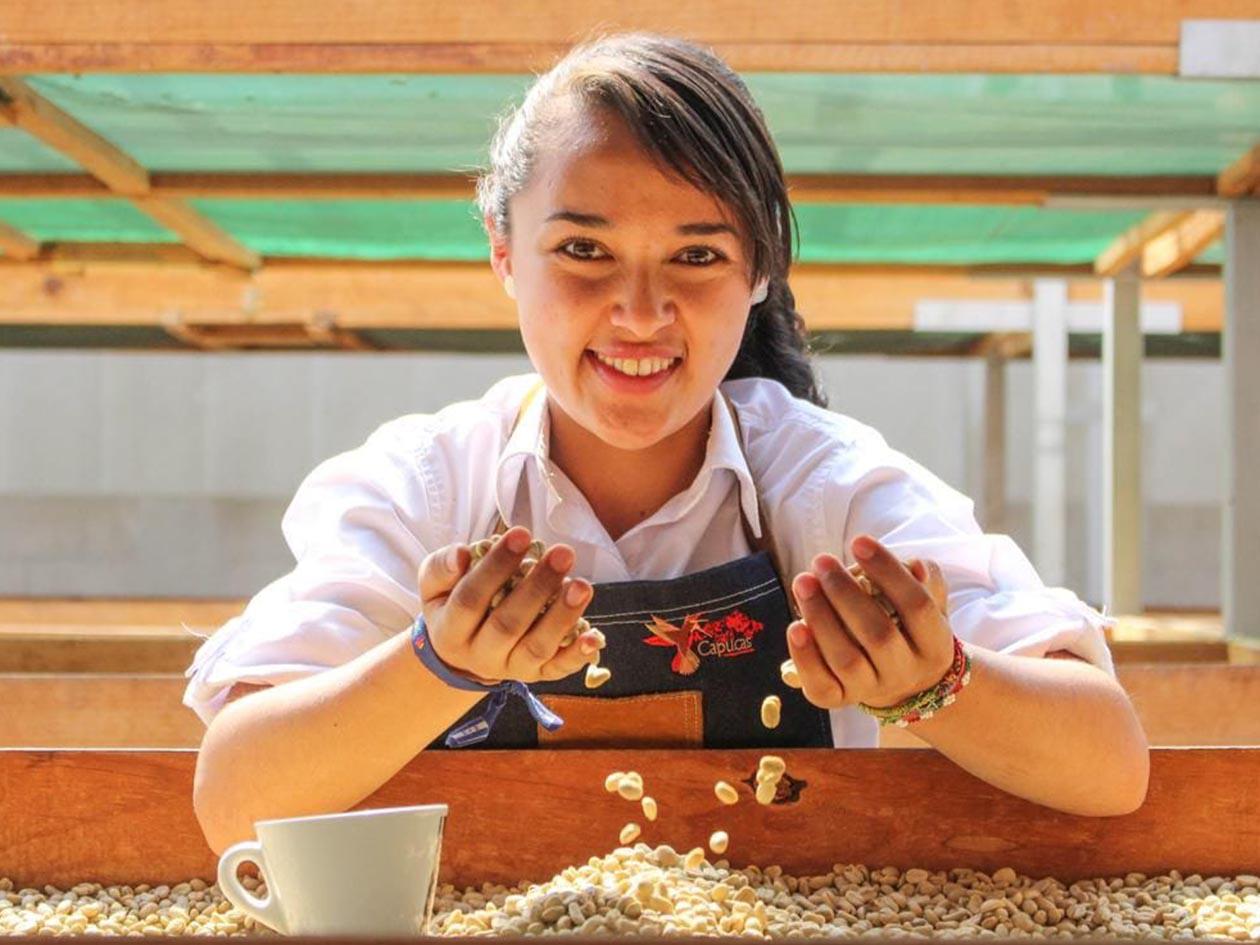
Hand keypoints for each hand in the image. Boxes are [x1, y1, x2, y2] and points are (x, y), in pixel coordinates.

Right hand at [416, 526, 602, 684]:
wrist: (463, 655)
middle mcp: (479, 656)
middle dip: (538, 587)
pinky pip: (558, 670)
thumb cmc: (452, 606)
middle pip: (508, 625)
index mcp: (450, 632)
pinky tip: (595, 637)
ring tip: (582, 585)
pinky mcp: (537, 676)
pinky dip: (578, 656)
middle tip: (562, 553)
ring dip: (562, 617)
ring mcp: (511, 669)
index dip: (496, 566)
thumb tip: (461, 554)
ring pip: (537, 648)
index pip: (470, 598)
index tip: (521, 534)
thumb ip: (441, 568)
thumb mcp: (434, 587)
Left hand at [787, 534, 952, 709]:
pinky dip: (805, 658)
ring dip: (821, 618)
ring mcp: (872, 690)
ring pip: (847, 660)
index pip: (917, 606)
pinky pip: (821, 686)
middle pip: (878, 635)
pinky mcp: (840, 700)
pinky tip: (795, 626)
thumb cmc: (908, 625)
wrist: (900, 679)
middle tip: (822, 561)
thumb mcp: (929, 601)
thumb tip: (916, 566)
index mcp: (934, 645)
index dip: (889, 572)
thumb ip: (926, 580)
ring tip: (804, 582)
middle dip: (845, 593)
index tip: (859, 541)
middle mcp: (905, 672)